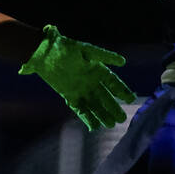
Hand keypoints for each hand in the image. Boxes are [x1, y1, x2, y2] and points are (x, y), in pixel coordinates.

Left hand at [19, 25, 136, 130]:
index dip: (122, 91)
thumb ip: (104, 56)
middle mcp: (91, 81)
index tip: (131, 99)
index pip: (113, 82)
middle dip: (113, 107)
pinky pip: (80, 108)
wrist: (43, 53)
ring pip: (94, 105)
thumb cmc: (65, 47)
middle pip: (105, 97)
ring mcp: (81, 89)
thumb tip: (123, 61)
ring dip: (102, 114)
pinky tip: (94, 126)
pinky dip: (87, 117)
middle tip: (122, 119)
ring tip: (110, 125)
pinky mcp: (69, 95)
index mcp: (97, 69)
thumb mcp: (86, 50)